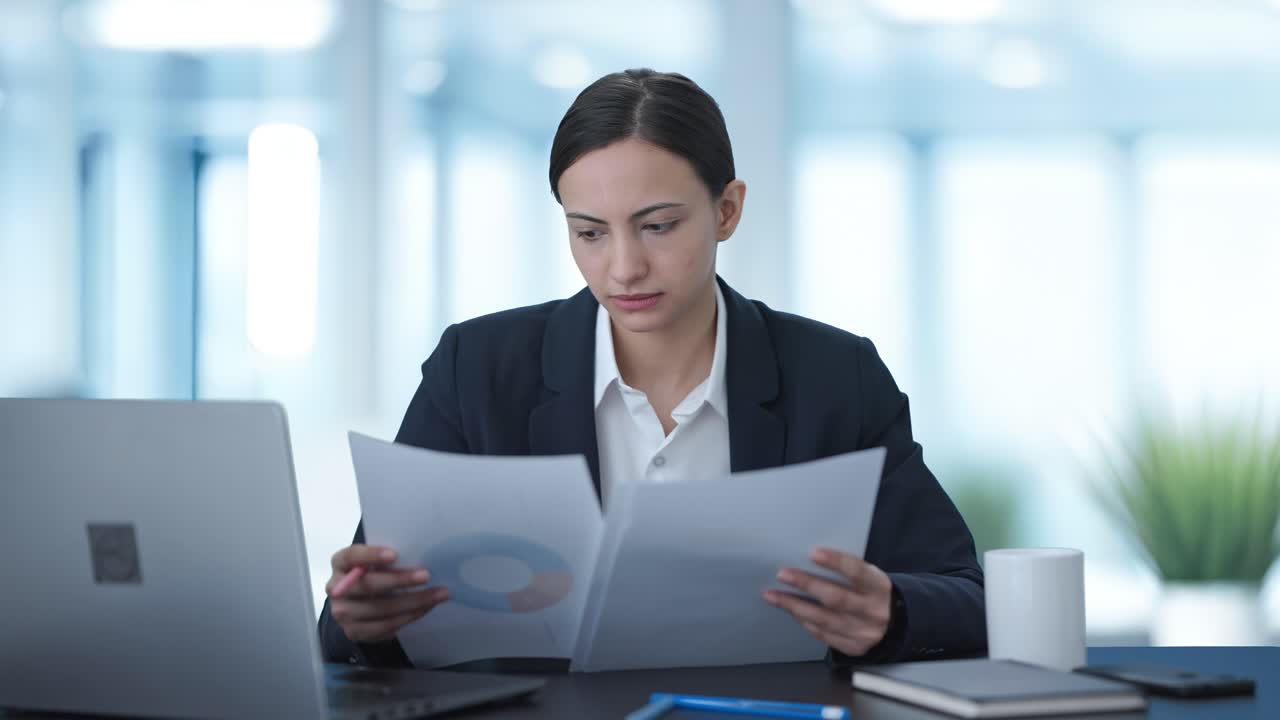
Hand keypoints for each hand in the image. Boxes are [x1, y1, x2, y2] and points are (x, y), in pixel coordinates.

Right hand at [326, 544, 448, 643]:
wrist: (357, 602)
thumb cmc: (372, 572)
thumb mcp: (374, 560)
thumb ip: (387, 558)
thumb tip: (421, 555)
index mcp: (340, 563)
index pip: (352, 556)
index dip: (372, 555)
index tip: (395, 554)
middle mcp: (336, 588)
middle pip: (369, 585)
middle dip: (401, 580)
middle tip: (426, 576)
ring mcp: (342, 613)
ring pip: (381, 609)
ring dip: (414, 602)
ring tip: (438, 594)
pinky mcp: (354, 632)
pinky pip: (385, 626)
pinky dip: (409, 617)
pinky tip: (425, 608)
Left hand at [763, 547, 893, 656]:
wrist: (895, 623)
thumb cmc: (872, 592)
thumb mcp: (869, 576)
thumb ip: (846, 570)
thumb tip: (809, 558)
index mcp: (879, 587)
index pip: (858, 572)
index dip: (836, 562)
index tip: (813, 552)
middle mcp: (873, 611)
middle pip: (836, 598)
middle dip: (807, 585)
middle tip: (783, 574)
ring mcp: (863, 632)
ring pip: (824, 620)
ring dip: (794, 606)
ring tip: (773, 595)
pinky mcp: (853, 647)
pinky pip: (823, 634)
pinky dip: (804, 621)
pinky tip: (791, 610)